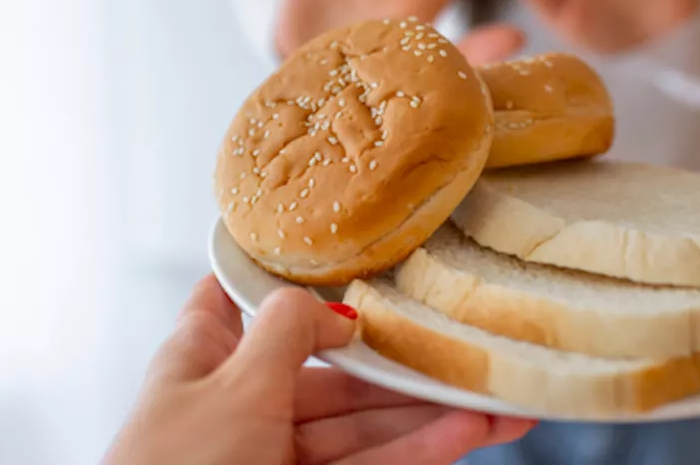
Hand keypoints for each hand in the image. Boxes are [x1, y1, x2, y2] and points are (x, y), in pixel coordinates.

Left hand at [103, 275, 535, 464]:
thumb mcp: (232, 386)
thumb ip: (286, 332)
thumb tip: (332, 306)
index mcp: (203, 356)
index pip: (240, 297)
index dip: (287, 276)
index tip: (347, 254)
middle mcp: (240, 400)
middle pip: (331, 369)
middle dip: (401, 362)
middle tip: (470, 348)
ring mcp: (274, 453)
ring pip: (360, 424)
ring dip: (427, 412)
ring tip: (496, 399)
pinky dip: (416, 451)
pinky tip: (465, 435)